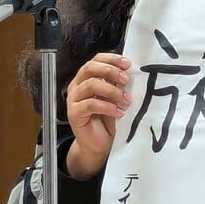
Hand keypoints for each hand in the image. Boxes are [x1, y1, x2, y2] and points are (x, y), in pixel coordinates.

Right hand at [65, 53, 131, 178]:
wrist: (97, 144)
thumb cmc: (107, 119)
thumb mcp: (115, 98)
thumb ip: (118, 84)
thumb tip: (131, 72)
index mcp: (86, 78)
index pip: (95, 60)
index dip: (111, 59)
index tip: (128, 64)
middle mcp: (77, 86)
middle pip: (89, 68)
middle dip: (110, 71)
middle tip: (126, 79)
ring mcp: (73, 99)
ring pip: (90, 85)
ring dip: (112, 90)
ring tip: (126, 99)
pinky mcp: (74, 113)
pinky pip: (90, 104)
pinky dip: (107, 107)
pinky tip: (119, 112)